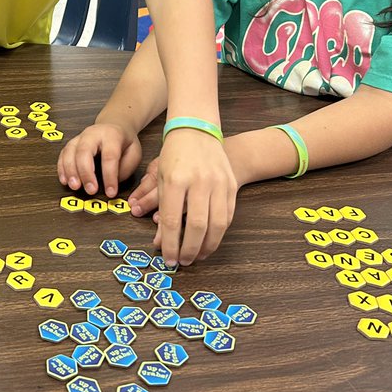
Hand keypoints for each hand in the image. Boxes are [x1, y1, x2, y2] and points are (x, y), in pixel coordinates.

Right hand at [56, 121, 142, 198]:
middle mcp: (93, 134)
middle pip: (84, 151)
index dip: (110, 176)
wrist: (114, 125)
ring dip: (70, 171)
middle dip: (86, 173)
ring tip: (74, 186)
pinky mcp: (72, 144)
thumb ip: (125, 168)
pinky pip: (63, 155)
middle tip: (90, 190)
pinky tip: (65, 180)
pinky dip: (62, 168)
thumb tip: (112, 182)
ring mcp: (79, 137)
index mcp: (111, 135)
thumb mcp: (134, 153)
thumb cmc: (124, 142)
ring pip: (70, 151)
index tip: (111, 192)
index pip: (109, 156)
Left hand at [148, 130, 237, 267]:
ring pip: (217, 225)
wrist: (197, 130)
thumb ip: (160, 209)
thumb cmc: (174, 155)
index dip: (170, 244)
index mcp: (175, 180)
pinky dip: (219, 233)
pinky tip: (210, 241)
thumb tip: (159, 241)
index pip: (171, 220)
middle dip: (189, 249)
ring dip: (207, 246)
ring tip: (197, 256)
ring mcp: (218, 183)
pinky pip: (228, 216)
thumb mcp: (160, 178)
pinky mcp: (231, 184)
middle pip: (196, 226)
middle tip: (183, 262)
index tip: (168, 259)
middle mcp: (199, 182)